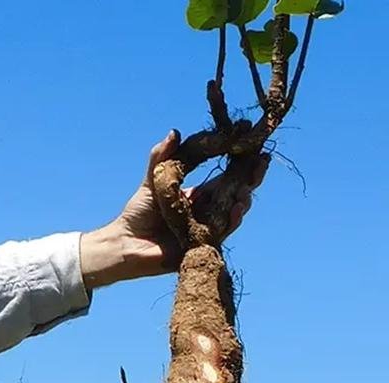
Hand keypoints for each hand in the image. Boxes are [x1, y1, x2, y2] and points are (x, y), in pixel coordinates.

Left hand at [80, 130, 269, 289]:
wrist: (126, 243)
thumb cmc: (137, 213)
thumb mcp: (153, 179)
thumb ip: (162, 157)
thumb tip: (175, 132)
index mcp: (198, 196)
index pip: (224, 176)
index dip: (238, 162)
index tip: (251, 144)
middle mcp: (207, 211)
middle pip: (235, 192)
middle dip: (250, 178)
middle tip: (262, 162)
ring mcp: (207, 228)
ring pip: (233, 211)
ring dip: (243, 198)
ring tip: (248, 186)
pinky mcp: (203, 245)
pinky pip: (222, 232)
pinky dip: (231, 220)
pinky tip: (238, 209)